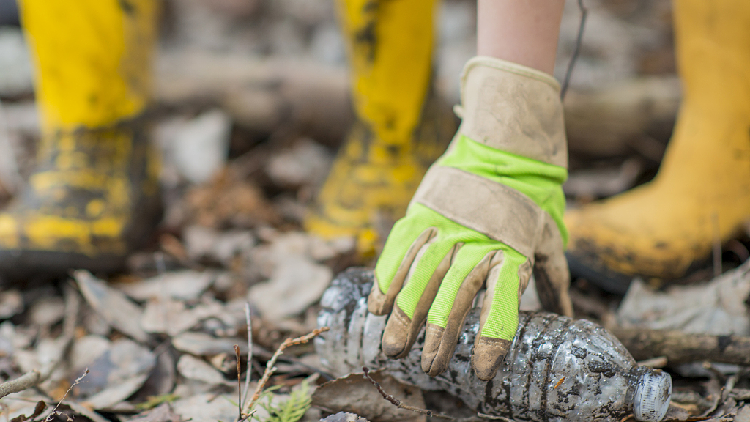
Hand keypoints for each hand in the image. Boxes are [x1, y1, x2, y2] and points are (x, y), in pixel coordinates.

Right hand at [368, 57, 572, 380]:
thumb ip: (551, 279)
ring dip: (406, 315)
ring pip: (422, 277)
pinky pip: (402, 247)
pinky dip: (388, 276)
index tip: (481, 369)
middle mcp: (478, 242)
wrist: (508, 140)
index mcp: (513, 251)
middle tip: (429, 368)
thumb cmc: (534, 195)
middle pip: (455, 297)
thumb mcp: (551, 237)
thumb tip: (565, 316)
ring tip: (394, 348)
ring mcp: (447, 226)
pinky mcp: (424, 210)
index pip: (501, 304)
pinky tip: (379, 305)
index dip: (490, 339)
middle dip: (439, 337)